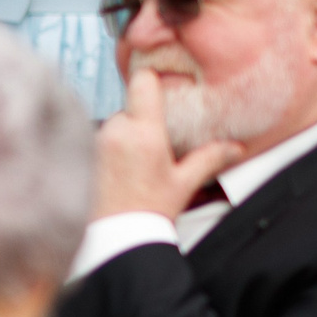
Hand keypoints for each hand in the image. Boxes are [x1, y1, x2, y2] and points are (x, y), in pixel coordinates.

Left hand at [95, 71, 241, 220]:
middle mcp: (116, 130)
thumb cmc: (147, 212)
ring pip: (115, 124)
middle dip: (143, 121)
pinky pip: (100, 140)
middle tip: (155, 146)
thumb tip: (235, 148)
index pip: (143, 81)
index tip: (163, 83)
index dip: (154, 78)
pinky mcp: (81, 153)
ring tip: (136, 164)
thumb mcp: (184, 183)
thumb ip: (210, 158)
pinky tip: (118, 172)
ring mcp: (96, 141)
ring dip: (125, 136)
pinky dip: (109, 150)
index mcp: (144, 132)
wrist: (114, 238)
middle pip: (131, 107)